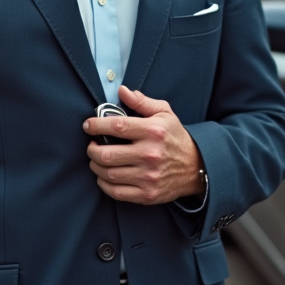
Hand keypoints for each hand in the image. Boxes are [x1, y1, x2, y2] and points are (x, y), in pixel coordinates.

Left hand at [84, 86, 204, 204]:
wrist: (197, 167)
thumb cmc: (176, 137)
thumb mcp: (164, 113)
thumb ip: (142, 102)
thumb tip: (121, 91)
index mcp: (153, 131)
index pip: (117, 126)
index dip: (97, 124)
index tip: (88, 125)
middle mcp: (150, 154)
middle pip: (107, 154)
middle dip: (92, 149)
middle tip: (92, 146)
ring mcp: (148, 176)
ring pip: (108, 173)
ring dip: (96, 166)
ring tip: (97, 160)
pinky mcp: (147, 194)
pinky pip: (116, 191)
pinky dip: (104, 184)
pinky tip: (104, 176)